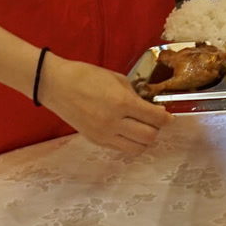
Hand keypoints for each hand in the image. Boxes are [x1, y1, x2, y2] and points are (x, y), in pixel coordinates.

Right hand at [37, 54, 170, 153]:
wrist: (56, 85)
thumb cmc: (87, 76)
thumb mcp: (117, 79)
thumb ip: (136, 95)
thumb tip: (152, 108)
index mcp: (122, 102)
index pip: (155, 118)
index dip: (167, 119)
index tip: (169, 117)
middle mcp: (114, 122)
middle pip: (150, 137)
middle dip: (156, 129)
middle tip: (154, 120)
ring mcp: (104, 134)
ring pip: (137, 148)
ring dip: (144, 139)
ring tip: (141, 127)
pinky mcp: (95, 140)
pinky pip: (121, 149)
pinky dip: (130, 142)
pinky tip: (127, 131)